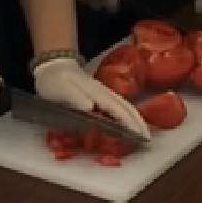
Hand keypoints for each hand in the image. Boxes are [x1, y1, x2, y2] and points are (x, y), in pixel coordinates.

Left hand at [33, 57, 150, 139]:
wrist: (53, 64)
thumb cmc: (54, 80)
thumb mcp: (61, 89)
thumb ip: (75, 97)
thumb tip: (91, 107)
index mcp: (96, 93)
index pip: (117, 109)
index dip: (129, 122)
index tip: (140, 135)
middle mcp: (103, 92)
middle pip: (126, 106)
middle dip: (138, 121)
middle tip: (147, 138)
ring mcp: (102, 92)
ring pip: (124, 105)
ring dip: (135, 118)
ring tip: (142, 132)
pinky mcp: (99, 95)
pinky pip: (117, 106)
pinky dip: (126, 115)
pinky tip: (127, 123)